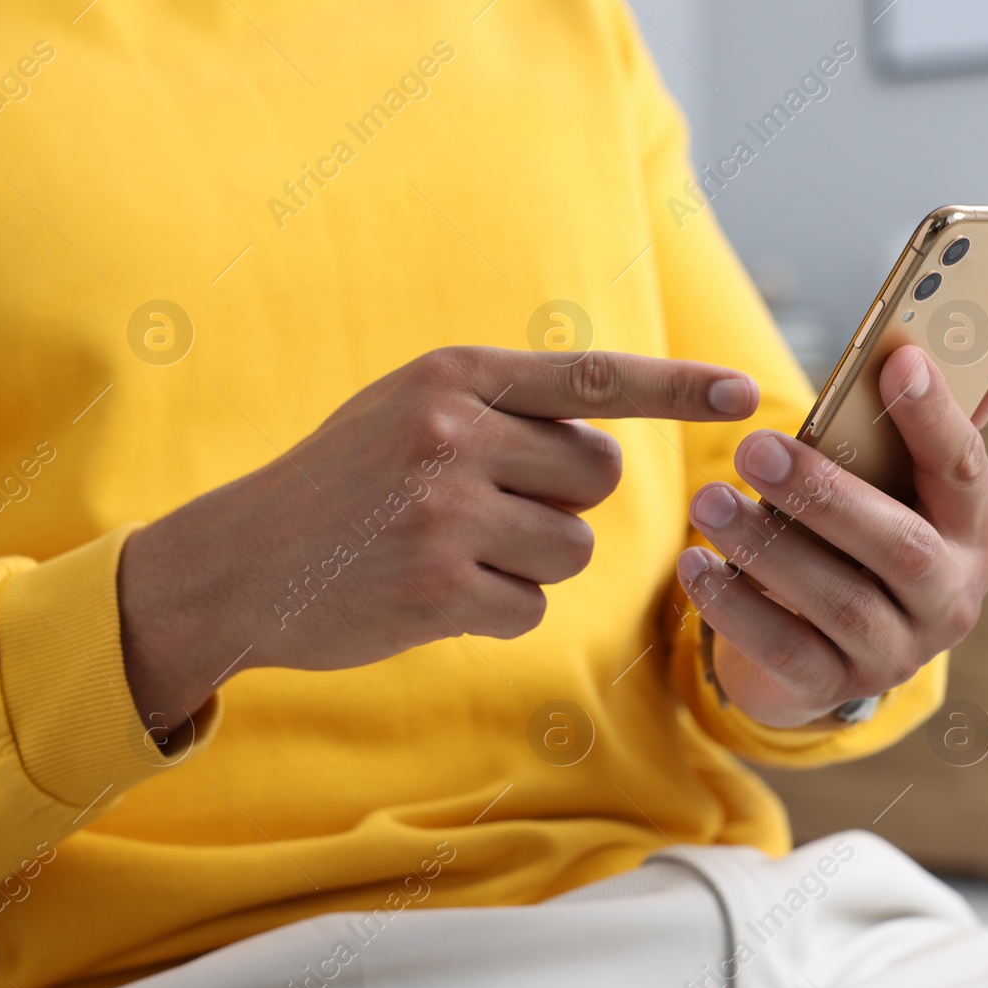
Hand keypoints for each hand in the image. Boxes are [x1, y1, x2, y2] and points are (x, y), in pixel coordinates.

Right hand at [120, 348, 757, 734]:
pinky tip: (433, 594)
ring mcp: (444, 510)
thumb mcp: (409, 410)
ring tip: (453, 550)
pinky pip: (530, 606)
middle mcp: (453, 431)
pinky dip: (497, 610)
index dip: (678, 387)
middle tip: (488, 509)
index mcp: (455, 377)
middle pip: (598, 477)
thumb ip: (504, 408)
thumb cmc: (342, 484)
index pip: (594, 377)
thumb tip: (612, 438)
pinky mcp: (438, 587)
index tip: (749, 391)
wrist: (237, 563)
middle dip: (564, 501)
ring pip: (572, 548)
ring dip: (530, 562)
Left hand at [678, 343, 987, 727]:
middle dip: (826, 495)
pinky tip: (695, 564)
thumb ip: (940, 422)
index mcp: (977, 534)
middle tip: (754, 447)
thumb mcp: (902, 485)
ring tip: (709, 502)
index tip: (897, 361)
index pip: (966, 469)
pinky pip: (785, 650)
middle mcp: (952, 600)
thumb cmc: (861, 537)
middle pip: (901, 547)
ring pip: (840, 602)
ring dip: (769, 549)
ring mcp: (897, 653)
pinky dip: (736, 607)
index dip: (935, 416)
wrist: (824, 648)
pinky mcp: (835, 689)